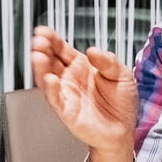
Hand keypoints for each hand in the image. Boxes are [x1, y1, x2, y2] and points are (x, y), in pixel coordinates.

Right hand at [30, 25, 137, 161]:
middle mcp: (70, 79)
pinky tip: (49, 78)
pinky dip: (51, 89)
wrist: (123, 130)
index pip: (61, 49)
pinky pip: (55, 99)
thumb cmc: (122, 103)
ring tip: (38, 55)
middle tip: (39, 41)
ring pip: (47, 78)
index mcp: (81, 66)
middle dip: (42, 50)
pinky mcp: (66, 111)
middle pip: (50, 61)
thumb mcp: (122, 75)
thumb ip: (108, 61)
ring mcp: (66, 94)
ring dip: (41, 67)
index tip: (44, 31)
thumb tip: (93, 51)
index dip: (52, 40)